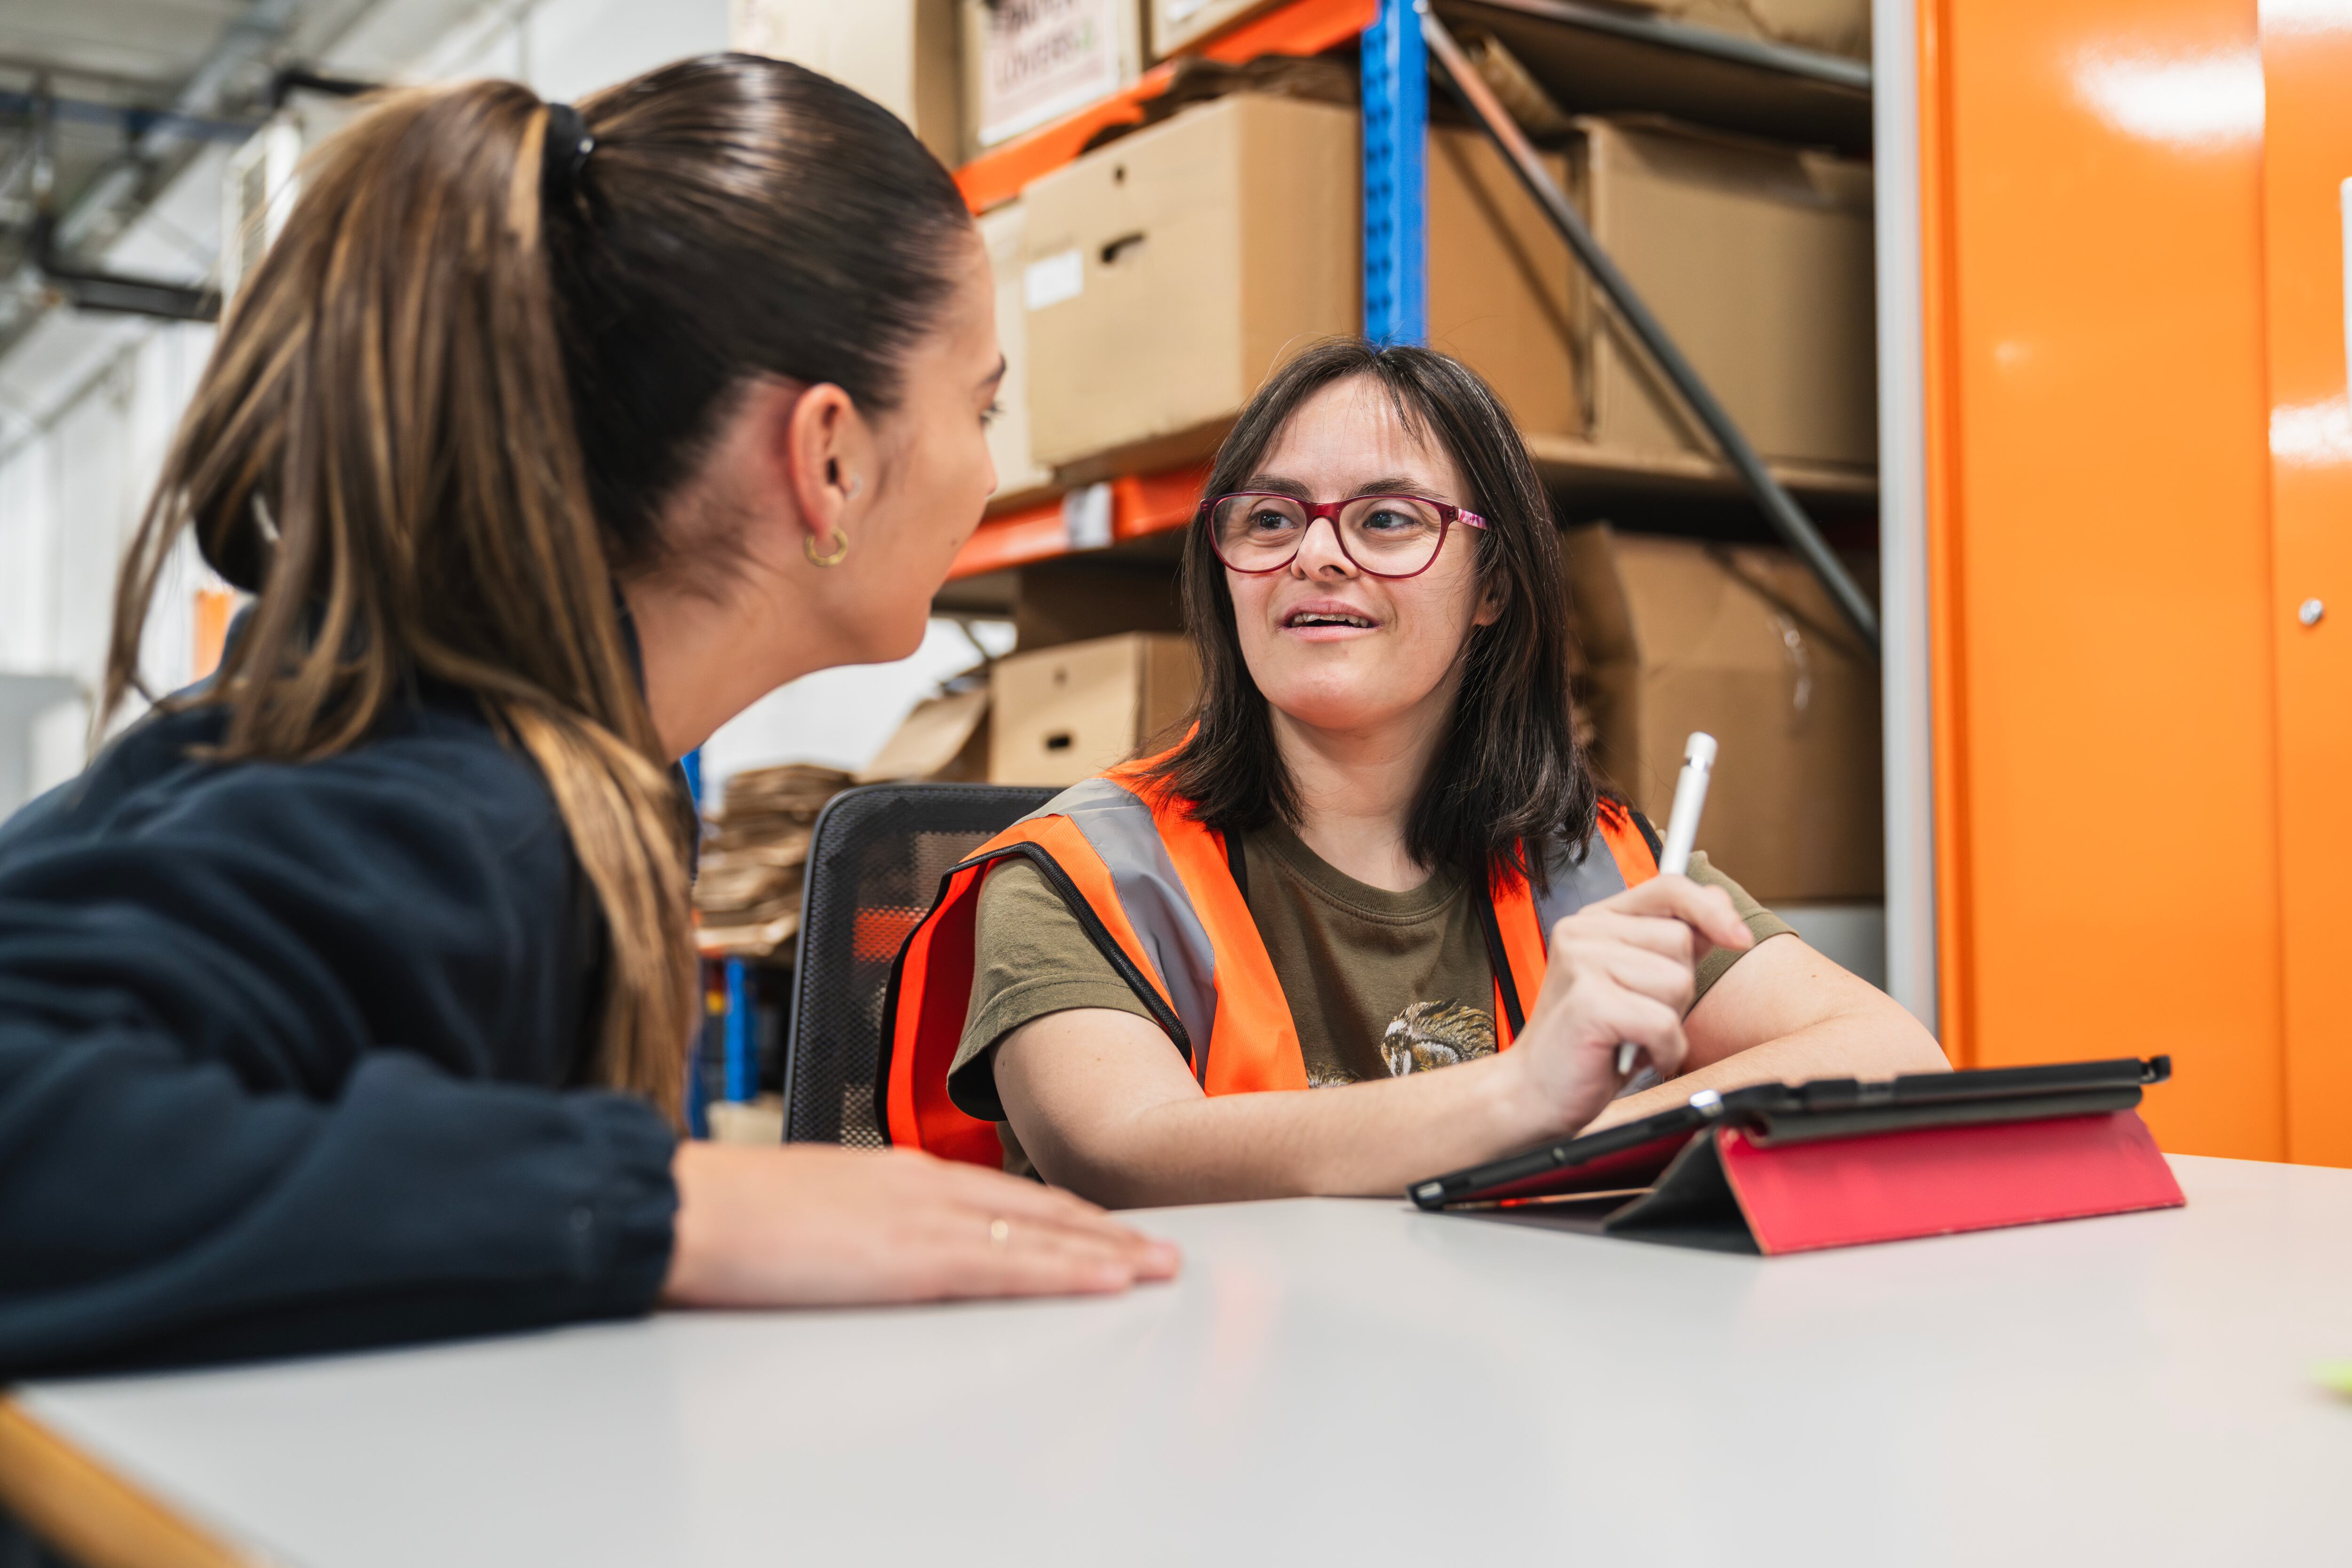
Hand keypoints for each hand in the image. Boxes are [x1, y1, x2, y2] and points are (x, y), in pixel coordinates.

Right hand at [661, 1142, 1180, 1307]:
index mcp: (898, 1176)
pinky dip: (1063, 1271)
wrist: (683, 1208)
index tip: (1108, 1230)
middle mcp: (921, 1187)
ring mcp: (918, 1219)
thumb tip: (888, 1249)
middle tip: (1161, 1251)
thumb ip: (865, 1225)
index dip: (1064, 1215)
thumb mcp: (817, 1212)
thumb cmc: (732, 1216)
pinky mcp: (906, 1257)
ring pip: (1036, 1235)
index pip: (1003, 1195)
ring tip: (1156, 1268)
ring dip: (1103, 1253)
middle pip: (1036, 1209)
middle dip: (1104, 1232)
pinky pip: (1004, 1266)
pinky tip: (1103, 1281)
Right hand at [1505, 874, 1753, 1132]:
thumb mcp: (1637, 982)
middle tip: (1639, 1014)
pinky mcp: (1589, 1002)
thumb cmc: (1590, 1043)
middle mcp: (1583, 932)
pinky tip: (1634, 1056)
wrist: (1534, 1092)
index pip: (1668, 888)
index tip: (1740, 937)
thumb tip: (1722, 906)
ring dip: (1669, 1023)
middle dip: (1678, 989)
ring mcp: (1582, 963)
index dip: (1711, 909)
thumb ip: (1675, 942)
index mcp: (1595, 921)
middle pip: (1680, 940)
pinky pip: (1664, 1023)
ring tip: (1632, 1035)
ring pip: (1678, 982)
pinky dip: (1662, 1050)